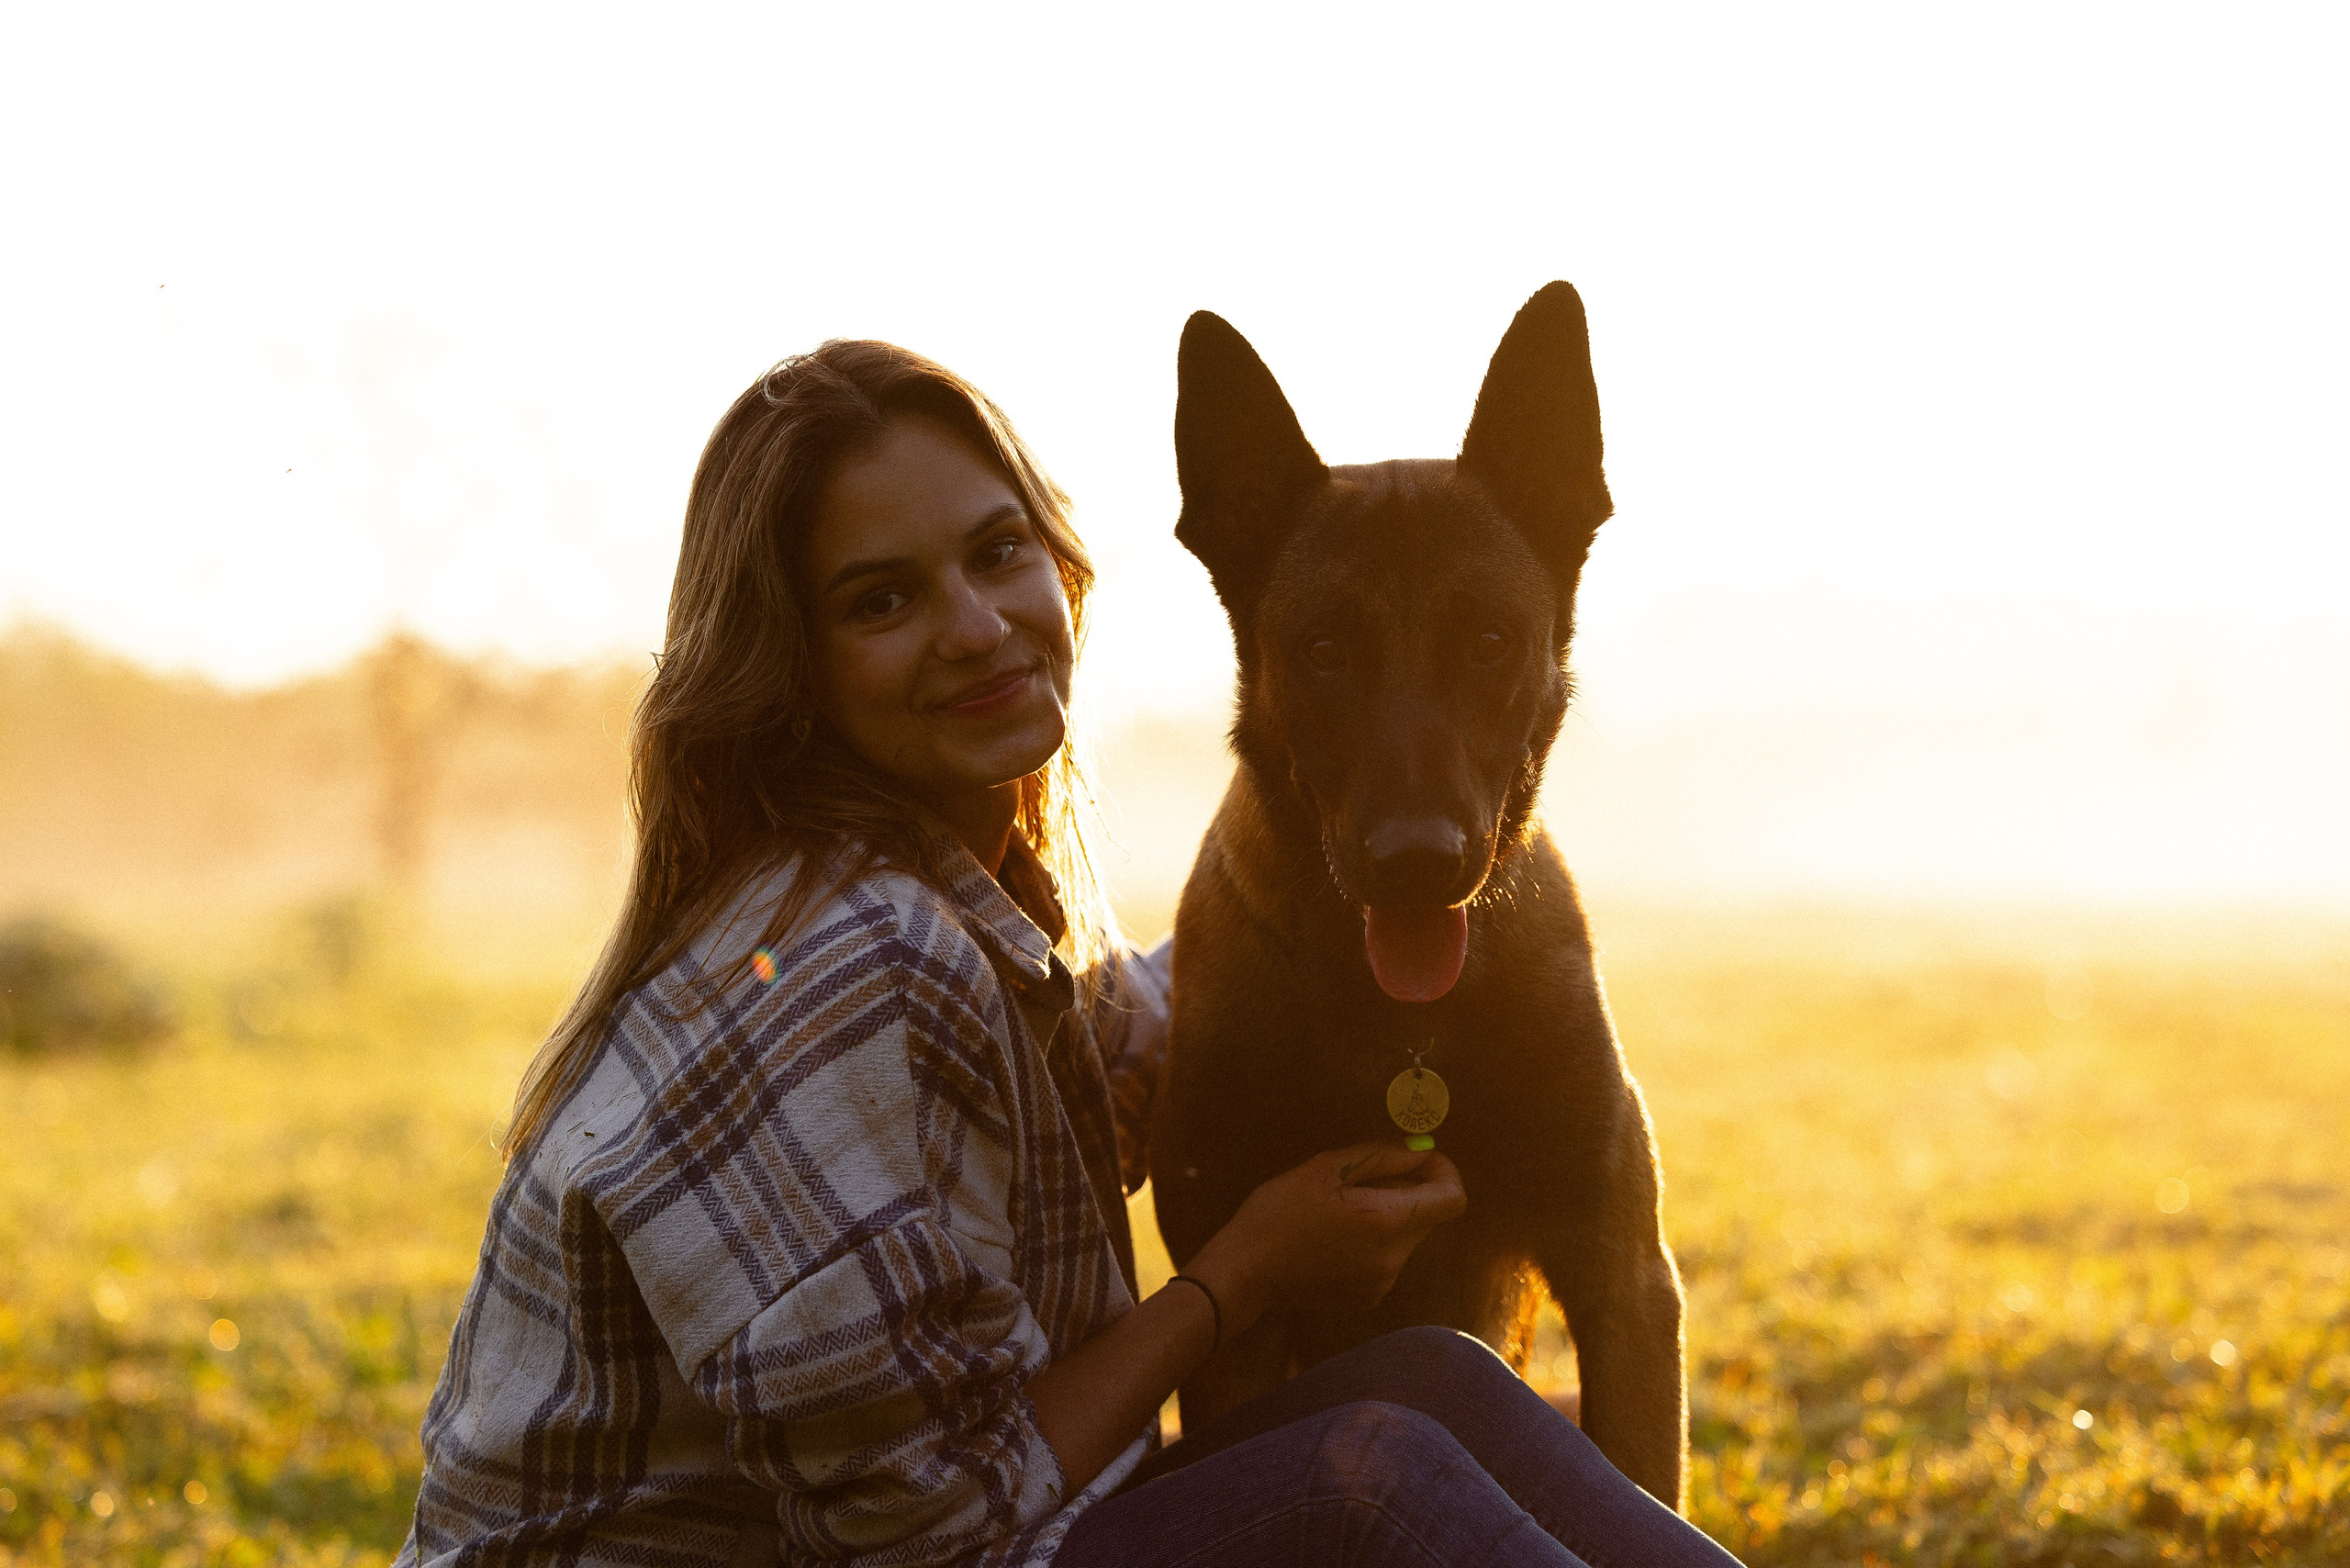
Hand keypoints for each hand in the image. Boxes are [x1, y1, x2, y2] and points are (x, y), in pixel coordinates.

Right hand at [1184, 1141, 1466, 1332]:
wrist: (1245, 1271)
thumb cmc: (1279, 1211)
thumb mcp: (1326, 1168)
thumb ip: (1382, 1157)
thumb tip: (1423, 1150)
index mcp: (1388, 1222)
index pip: (1454, 1199)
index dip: (1444, 1173)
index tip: (1417, 1161)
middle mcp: (1395, 1258)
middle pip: (1429, 1216)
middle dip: (1408, 1191)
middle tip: (1361, 1179)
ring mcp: (1383, 1283)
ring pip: (1406, 1237)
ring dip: (1388, 1217)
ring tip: (1340, 1210)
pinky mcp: (1368, 1298)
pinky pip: (1388, 1259)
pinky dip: (1374, 1242)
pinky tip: (1334, 1237)